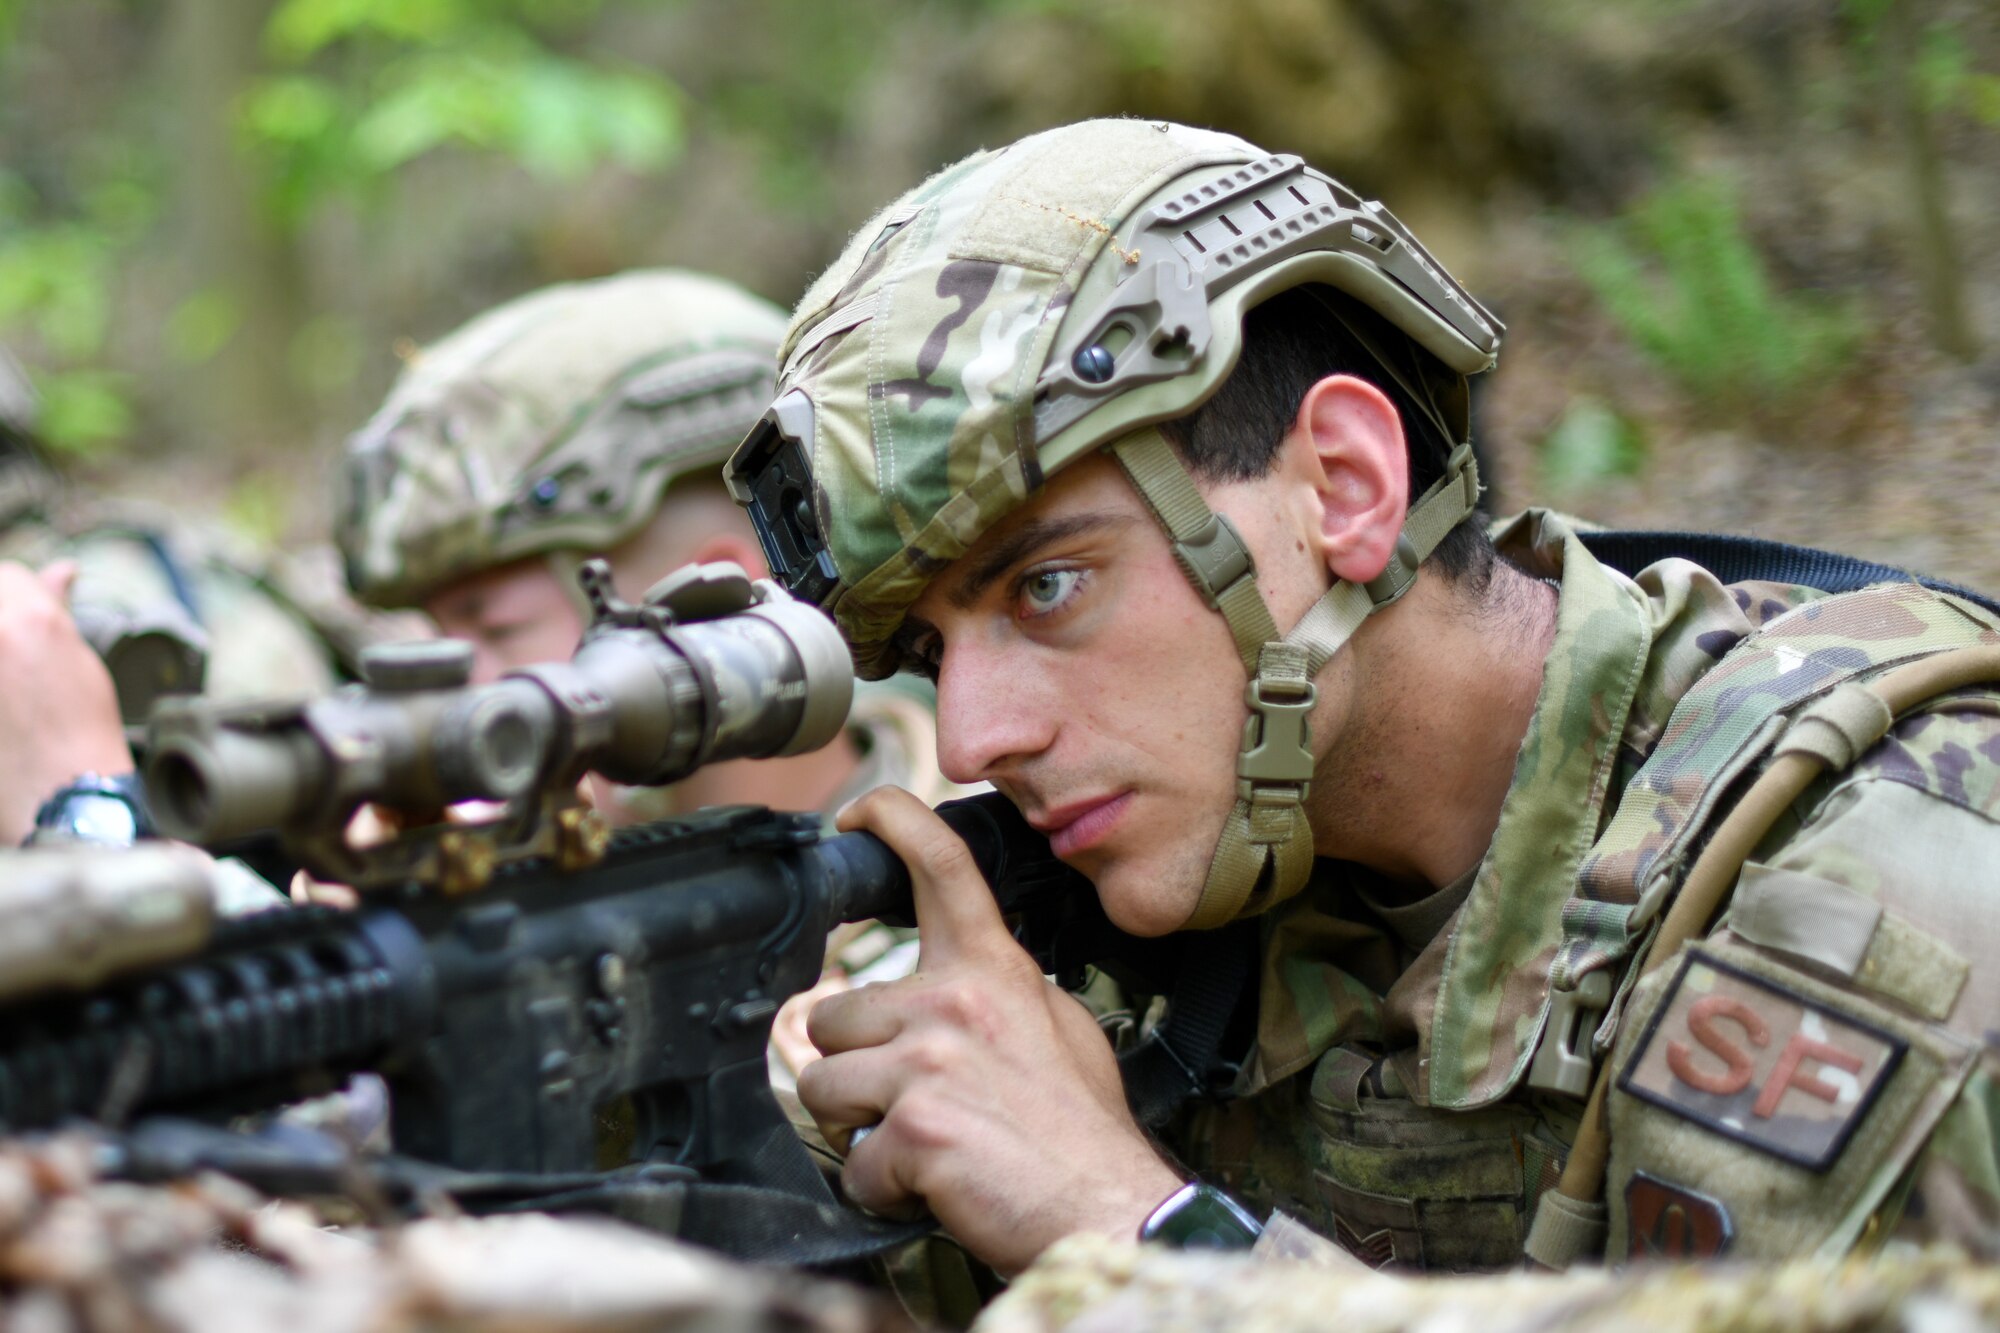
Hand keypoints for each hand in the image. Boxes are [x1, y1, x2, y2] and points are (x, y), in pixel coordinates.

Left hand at [0, 561, 133, 843]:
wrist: (64, 796)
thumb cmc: (81, 733)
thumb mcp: (81, 663)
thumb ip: (55, 611)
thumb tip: (60, 573)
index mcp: (32, 616)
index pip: (9, 575)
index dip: (15, 598)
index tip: (19, 624)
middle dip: (4, 627)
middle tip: (17, 667)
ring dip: (1, 658)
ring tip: (14, 691)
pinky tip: (5, 709)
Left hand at [797, 786, 1181, 1274]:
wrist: (1108, 1209)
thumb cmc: (1082, 1132)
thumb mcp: (1059, 1029)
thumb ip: (997, 994)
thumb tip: (949, 986)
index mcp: (995, 969)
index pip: (941, 864)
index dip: (891, 821)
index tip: (856, 814)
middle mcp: (956, 1001)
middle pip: (832, 1013)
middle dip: (856, 1067)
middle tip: (916, 1102)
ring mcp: (930, 1060)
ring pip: (822, 1085)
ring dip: (858, 1127)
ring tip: (924, 1143)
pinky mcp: (912, 1125)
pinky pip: (851, 1163)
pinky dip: (881, 1188)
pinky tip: (932, 1186)